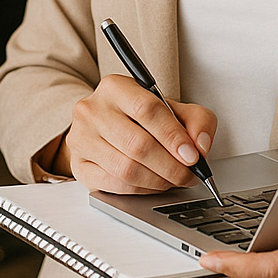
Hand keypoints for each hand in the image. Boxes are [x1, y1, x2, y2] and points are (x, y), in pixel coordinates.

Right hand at [57, 74, 216, 193]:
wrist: (106, 124)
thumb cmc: (140, 117)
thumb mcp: (172, 108)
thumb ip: (196, 120)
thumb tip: (200, 146)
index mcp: (115, 87)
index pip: (147, 110)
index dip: (174, 137)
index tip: (192, 155)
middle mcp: (92, 109)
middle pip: (137, 144)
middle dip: (171, 166)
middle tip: (188, 174)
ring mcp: (81, 138)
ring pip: (126, 169)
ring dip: (158, 181)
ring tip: (173, 179)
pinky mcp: (78, 165)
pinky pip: (114, 185)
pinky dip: (141, 190)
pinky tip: (153, 185)